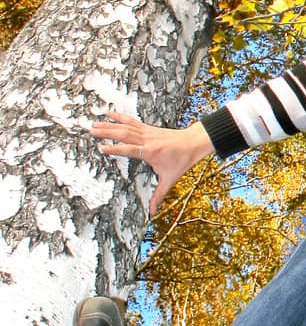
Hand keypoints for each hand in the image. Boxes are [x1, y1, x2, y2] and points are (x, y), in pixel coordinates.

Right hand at [92, 111, 214, 216]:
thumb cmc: (182, 160)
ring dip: (109, 124)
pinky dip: (119, 116)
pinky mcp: (148, 128)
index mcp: (150, 152)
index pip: (129, 150)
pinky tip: (109, 112)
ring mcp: (147, 132)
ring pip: (126, 126)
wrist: (193, 142)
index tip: (101, 148)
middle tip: (91, 131)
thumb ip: (159, 195)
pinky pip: (132, 120)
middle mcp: (147, 140)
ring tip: (94, 122)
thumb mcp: (170, 179)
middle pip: (124, 134)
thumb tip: (153, 212)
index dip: (115, 149)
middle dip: (107, 132)